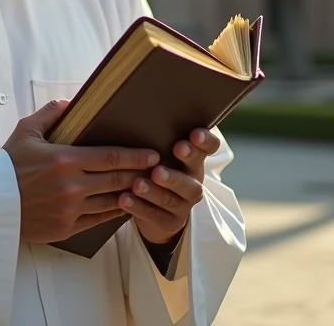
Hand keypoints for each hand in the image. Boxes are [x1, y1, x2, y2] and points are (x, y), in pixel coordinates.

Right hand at [2, 99, 159, 243]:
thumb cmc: (8, 165)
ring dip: (132, 194)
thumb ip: (51, 114)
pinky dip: (115, 212)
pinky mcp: (66, 228)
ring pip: (112, 201)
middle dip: (141, 174)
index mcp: (65, 160)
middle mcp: (72, 186)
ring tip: (147, 187)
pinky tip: (124, 206)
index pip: (111, 156)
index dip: (136, 156)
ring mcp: (71, 209)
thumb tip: (71, 102)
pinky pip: (99, 220)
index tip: (153, 154)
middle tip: (158, 169)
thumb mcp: (26, 131)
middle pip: (117, 179)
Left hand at [121, 128, 220, 246]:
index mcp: (193, 161)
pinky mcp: (168, 223)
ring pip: (171, 200)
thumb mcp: (161, 154)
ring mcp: (182, 206)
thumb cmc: (155, 169)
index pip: (209, 148)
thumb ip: (157, 139)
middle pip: (191, 180)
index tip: (193, 135)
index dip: (204, 142)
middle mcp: (193, 183)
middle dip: (175, 174)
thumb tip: (137, 110)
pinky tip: (124, 199)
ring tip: (137, 184)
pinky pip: (154, 216)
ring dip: (153, 192)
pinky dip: (138, 207)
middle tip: (158, 169)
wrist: (157, 211)